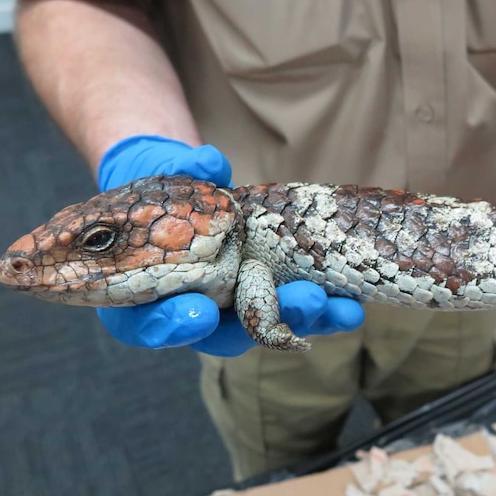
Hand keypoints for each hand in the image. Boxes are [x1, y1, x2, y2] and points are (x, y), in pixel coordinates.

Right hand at [95, 135, 364, 354]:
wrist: (186, 193)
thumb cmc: (159, 188)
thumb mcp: (159, 173)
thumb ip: (176, 171)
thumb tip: (208, 162)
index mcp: (144, 297)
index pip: (151, 325)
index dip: (172, 323)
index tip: (198, 312)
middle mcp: (192, 313)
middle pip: (222, 333)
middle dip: (264, 321)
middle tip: (298, 304)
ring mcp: (234, 311)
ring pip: (268, 327)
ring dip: (304, 317)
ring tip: (333, 305)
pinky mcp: (271, 301)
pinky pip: (295, 312)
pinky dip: (324, 311)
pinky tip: (352, 307)